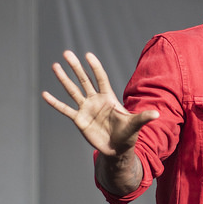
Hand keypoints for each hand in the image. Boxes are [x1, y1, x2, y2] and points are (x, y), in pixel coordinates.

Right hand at [42, 50, 158, 155]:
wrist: (117, 149)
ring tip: (55, 66)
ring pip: (73, 91)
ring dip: (63, 79)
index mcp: (109, 98)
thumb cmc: (128, 135)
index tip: (88, 55)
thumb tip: (157, 114)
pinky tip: (45, 94)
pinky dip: (55, 102)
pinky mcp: (79, 120)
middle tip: (67, 53)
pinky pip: (65, 109)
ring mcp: (86, 109)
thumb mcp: (136, 124)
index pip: (101, 79)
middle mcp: (96, 100)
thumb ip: (143, 117)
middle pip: (84, 80)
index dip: (95, 67)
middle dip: (76, 67)